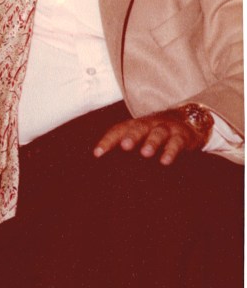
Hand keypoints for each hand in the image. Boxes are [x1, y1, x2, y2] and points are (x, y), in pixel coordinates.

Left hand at [93, 110, 208, 164]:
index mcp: (135, 125)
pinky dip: (171, 151)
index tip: (97, 154)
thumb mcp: (142, 136)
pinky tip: (165, 161)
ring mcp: (166, 128)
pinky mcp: (182, 136)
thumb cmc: (157, 132)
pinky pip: (176, 142)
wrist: (189, 119)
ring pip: (158, 133)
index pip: (118, 130)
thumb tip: (107, 168)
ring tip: (146, 153)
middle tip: (124, 146)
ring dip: (152, 142)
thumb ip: (128, 147)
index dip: (107, 140)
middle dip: (131, 136)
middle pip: (138, 127)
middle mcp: (149, 124)